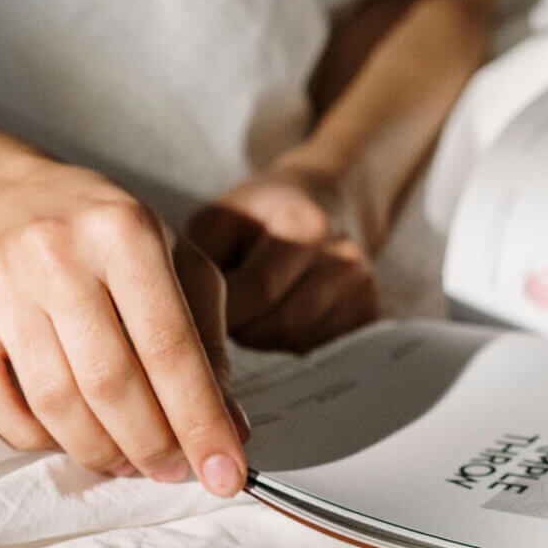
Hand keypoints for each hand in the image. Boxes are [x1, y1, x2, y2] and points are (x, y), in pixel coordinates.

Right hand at [0, 161, 248, 495]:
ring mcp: (1, 283)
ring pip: (55, 401)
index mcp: (126, 232)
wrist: (15, 195)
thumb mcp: (177, 260)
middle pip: (110, 382)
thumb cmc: (111, 235)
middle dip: (151, 444)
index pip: (169, 345)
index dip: (200, 419)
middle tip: (171, 470)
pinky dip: (37, 438)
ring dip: (99, 450)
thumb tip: (229, 428)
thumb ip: (208, 340)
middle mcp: (59, 252)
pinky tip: (69, 437)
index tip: (226, 474)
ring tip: (127, 461)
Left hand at [187, 165, 379, 352]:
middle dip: (239, 329)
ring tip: (248, 311)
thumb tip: (179, 324)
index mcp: (305, 224)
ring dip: (261, 338)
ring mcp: (362, 288)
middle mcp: (344, 257)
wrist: (325, 199)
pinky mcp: (368, 313)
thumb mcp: (218, 221)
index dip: (220, 312)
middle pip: (279, 324)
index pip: (258, 292)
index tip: (196, 313)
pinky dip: (287, 342)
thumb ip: (197, 265)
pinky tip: (276, 316)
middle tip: (220, 315)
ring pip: (296, 341)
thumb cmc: (259, 214)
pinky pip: (317, 348)